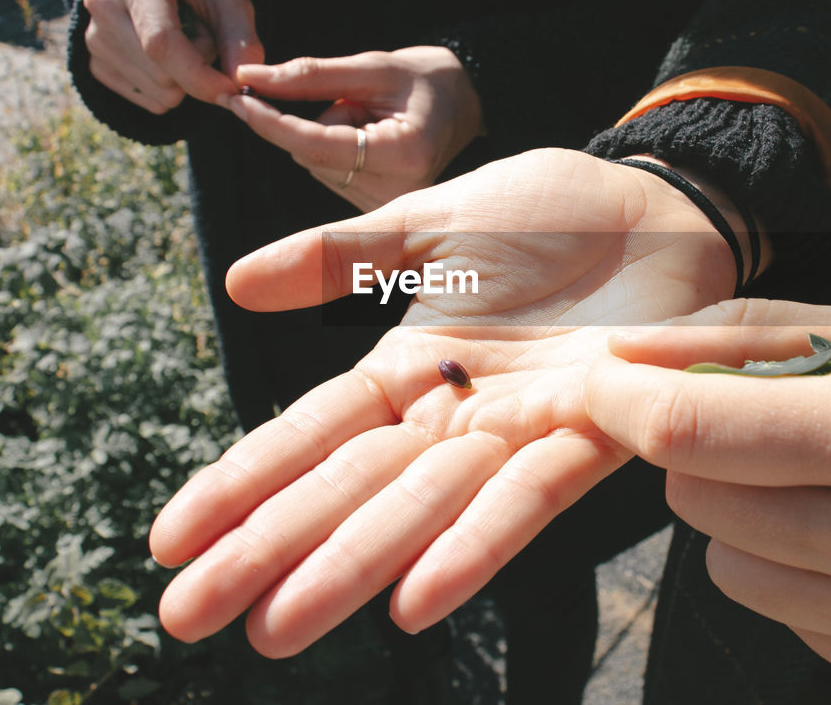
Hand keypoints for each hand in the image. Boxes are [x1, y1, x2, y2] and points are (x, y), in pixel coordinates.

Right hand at [82, 0, 263, 112]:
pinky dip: (168, 89)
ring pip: (157, 93)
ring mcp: (92, 35)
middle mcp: (103, 2)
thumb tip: (239, 88)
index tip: (230, 92)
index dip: (199, 76)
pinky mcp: (94, 63)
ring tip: (182, 42)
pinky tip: (164, 56)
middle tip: (202, 37)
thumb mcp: (230, 0)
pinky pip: (147, 101)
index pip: (160, 43)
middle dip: (197, 69)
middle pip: (161, 74)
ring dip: (184, 80)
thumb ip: (242, 41)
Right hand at [148, 148, 738, 656]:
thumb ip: (340, 258)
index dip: (242, 481)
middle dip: (269, 551)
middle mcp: (453, 415)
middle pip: (349, 488)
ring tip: (277, 629)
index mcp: (410, 368)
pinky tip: (416, 602)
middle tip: (187, 618)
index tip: (169, 538)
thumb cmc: (551, 213)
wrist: (662, 201)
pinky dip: (475, 546)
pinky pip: (528, 496)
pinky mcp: (595, 428)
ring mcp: (519, 429)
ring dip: (350, 567)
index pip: (310, 434)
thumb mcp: (431, 224)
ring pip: (422, 508)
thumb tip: (236, 284)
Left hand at [227, 46, 483, 210]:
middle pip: (311, 155)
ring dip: (327, 134)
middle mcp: (396, 192)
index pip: (317, 144)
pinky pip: (327, 175)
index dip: (272, 121)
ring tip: (373, 119)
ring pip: (315, 166)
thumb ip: (310, 74)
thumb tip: (250, 77)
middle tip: (360, 100)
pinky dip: (334, 150)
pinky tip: (370, 138)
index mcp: (403, 154)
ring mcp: (388, 207)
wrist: (467, 103)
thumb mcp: (374, 66)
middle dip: (315, 120)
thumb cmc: (425, 78)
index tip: (237, 98)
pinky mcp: (378, 211)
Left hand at [584, 298, 830, 704]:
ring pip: (729, 569)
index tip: (597, 382)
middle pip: (698, 504)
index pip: (698, 431)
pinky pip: (791, 620)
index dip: (624, 402)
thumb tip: (630, 349)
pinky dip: (799, 574)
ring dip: (745, 519)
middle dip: (701, 456)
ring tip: (826, 486)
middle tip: (766, 429)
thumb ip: (756, 337)